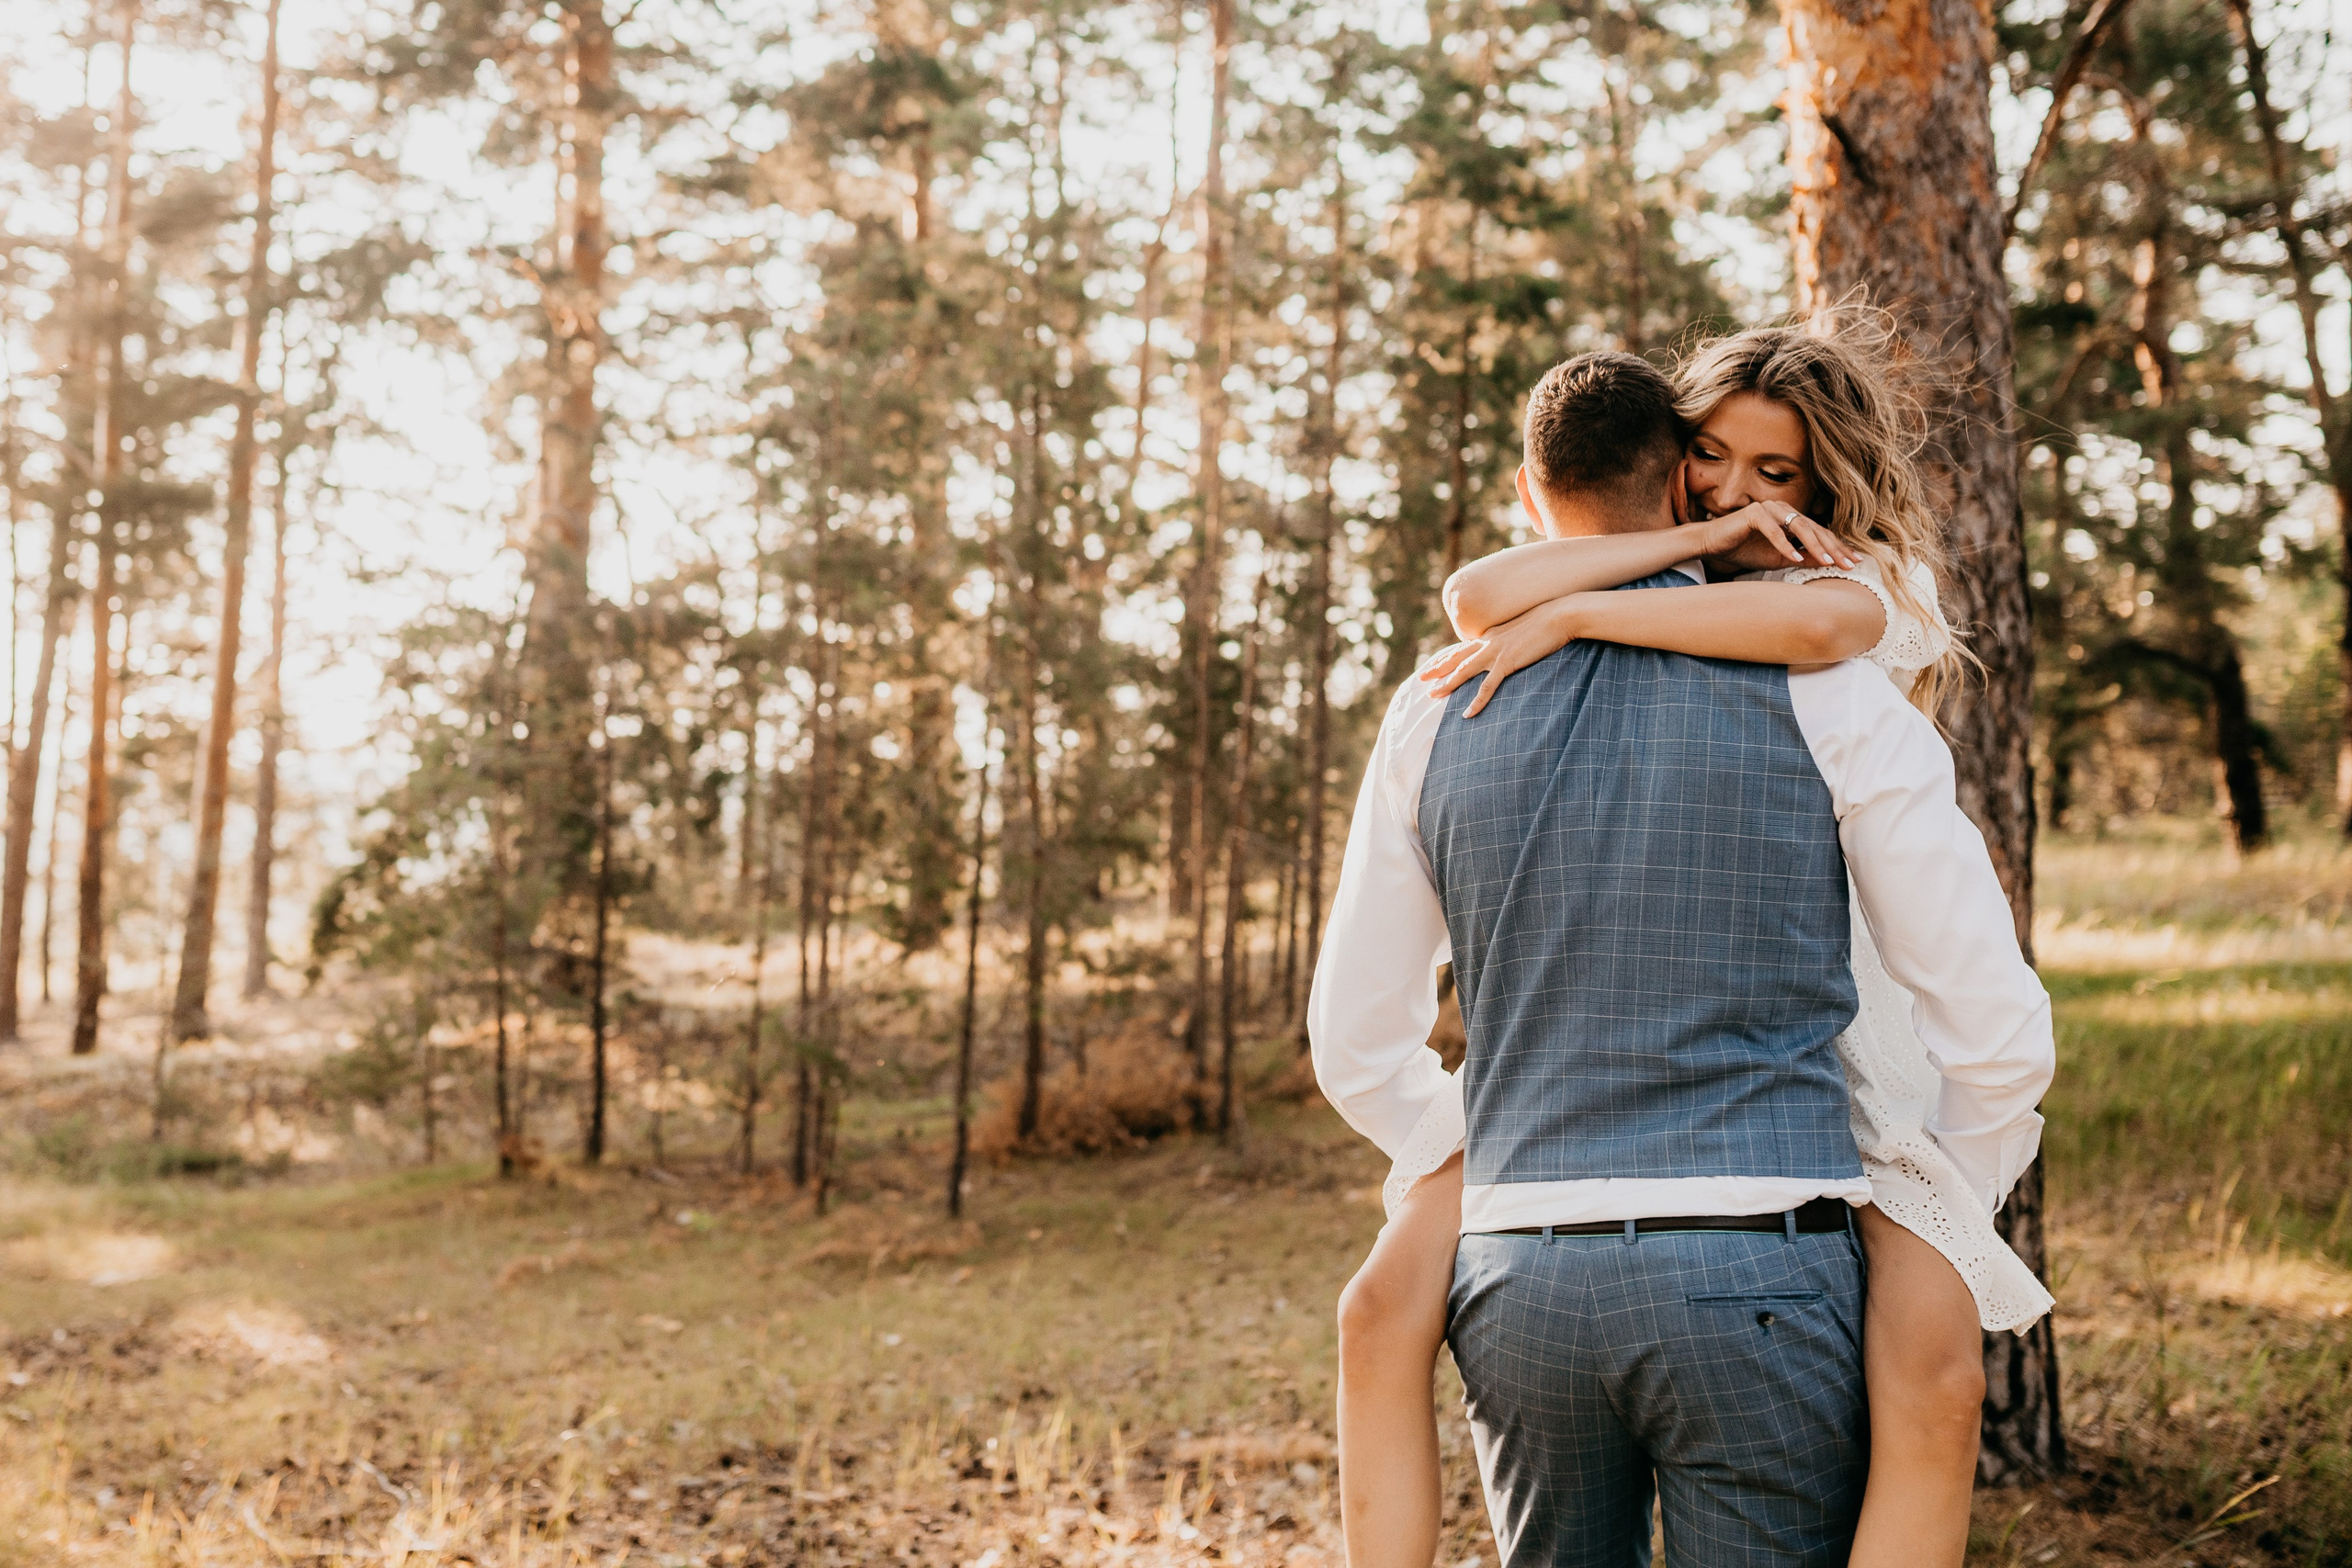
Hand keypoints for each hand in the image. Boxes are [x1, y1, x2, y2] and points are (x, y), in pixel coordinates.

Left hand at [1418, 600, 1579, 717]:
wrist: (1559, 616)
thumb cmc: (1546, 622)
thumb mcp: (1521, 629)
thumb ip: (1509, 638)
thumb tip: (1508, 645)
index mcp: (1490, 635)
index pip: (1462, 649)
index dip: (1445, 658)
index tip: (1432, 665)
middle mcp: (1488, 642)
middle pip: (1455, 658)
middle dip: (1436, 669)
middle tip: (1420, 679)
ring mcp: (1495, 653)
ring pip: (1463, 672)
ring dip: (1447, 685)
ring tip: (1433, 696)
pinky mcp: (1507, 663)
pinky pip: (1487, 687)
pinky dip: (1476, 702)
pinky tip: (1467, 714)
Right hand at [1689, 501, 1857, 574]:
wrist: (1712, 545)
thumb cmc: (1743, 550)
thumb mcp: (1778, 559)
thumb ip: (1802, 557)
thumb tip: (1827, 562)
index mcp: (1791, 518)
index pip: (1819, 533)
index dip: (1837, 547)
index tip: (1854, 562)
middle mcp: (1784, 510)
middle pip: (1814, 529)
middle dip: (1832, 548)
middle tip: (1848, 563)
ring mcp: (1769, 509)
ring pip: (1798, 527)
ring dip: (1814, 545)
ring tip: (1827, 562)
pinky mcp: (1754, 513)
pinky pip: (1773, 531)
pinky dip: (1784, 545)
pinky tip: (1794, 559)